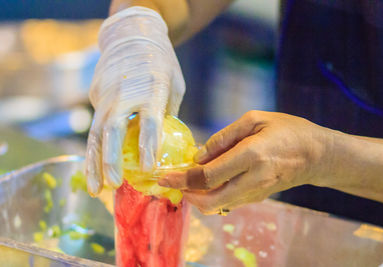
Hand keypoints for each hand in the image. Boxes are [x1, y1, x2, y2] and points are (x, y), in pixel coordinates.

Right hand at [85, 7, 184, 195]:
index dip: (148, 145)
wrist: (132, 35)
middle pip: (114, 129)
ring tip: (94, 188)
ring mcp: (107, 93)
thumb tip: (168, 147)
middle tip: (112, 184)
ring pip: (97, 131)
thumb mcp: (174, 85)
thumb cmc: (161, 63)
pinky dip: (93, 150)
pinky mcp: (96, 95)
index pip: (150, 121)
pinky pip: (95, 126)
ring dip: (94, 162)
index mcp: (153, 88)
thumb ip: (169, 114)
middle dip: (111, 159)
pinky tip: (92, 169)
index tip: (147, 170)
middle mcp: (126, 93)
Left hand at [159, 111, 330, 213]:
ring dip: (196, 196)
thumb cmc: (288, 130)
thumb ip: (224, 137)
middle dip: (185, 193)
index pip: (208, 175)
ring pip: (217, 205)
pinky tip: (206, 181)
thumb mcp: (256, 119)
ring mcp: (256, 193)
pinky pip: (228, 201)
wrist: (318, 155)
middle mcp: (252, 179)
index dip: (182, 178)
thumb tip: (199, 156)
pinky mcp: (259, 198)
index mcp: (251, 155)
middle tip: (170, 182)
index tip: (163, 177)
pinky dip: (211, 195)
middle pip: (209, 199)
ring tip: (185, 180)